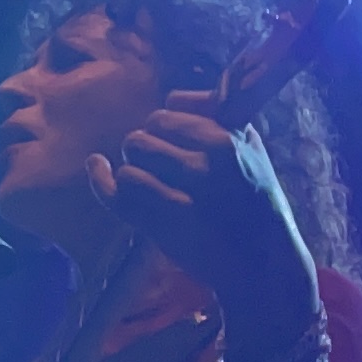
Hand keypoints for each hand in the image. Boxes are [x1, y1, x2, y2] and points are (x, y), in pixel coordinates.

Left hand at [83, 91, 320, 340]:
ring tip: (152, 186)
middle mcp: (204, 166)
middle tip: (162, 169)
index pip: (167, 113)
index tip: (173, 143)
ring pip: (128, 166)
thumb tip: (173, 98)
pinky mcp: (164, 227)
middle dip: (143, 150)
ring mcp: (183, 197)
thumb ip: (216, 115)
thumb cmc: (255, 201)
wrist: (263, 263)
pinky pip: (118, 195)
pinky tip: (98, 169)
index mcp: (226, 140)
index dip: (163, 128)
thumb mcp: (251, 148)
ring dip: (132, 174)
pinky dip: (103, 182)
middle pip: (141, 137)